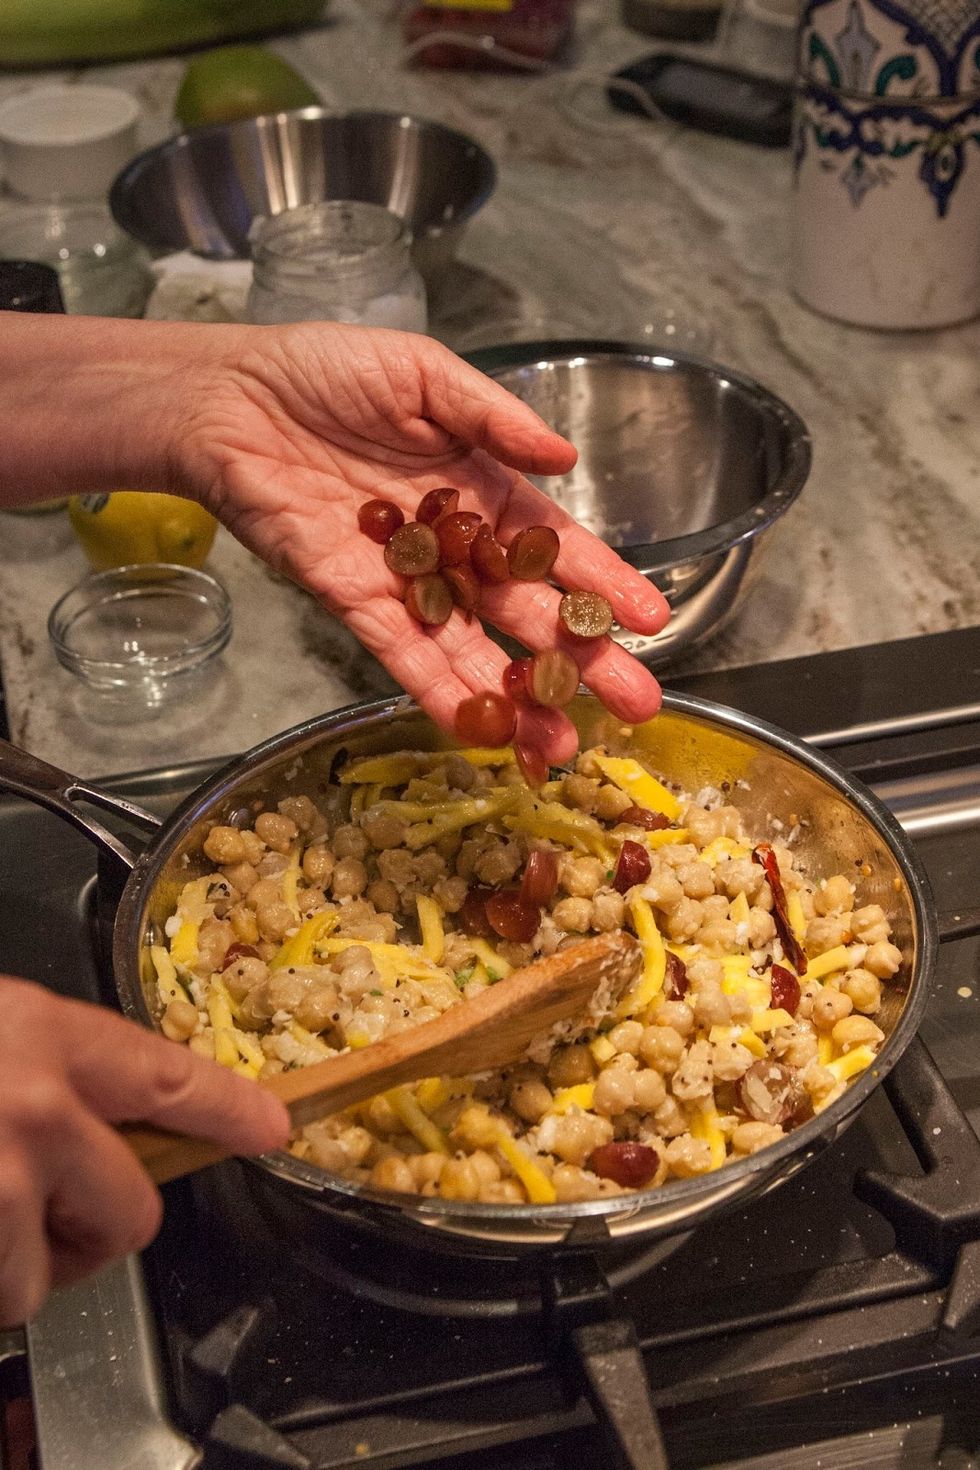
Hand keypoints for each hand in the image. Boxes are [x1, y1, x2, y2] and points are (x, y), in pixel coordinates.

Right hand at [0, 975, 288, 1327]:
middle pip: (134, 1209)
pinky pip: (1, 1296)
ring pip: (52, 1272)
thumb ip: (48, 1064)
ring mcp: (2, 1179)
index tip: (273, 1129)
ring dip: (19, 1264)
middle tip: (42, 1212)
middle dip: (94, 1227)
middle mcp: (37, 1106)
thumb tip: (95, 1107)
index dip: (228, 1110)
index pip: (168, 1077)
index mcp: (43, 1033)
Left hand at [182, 323, 669, 765]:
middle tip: (634, 704)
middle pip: (525, 609)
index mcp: (480, 485)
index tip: (650, 620)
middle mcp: (451, 542)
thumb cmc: (324, 370)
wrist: (229, 397)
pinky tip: (481, 728)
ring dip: (518, 696)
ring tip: (566, 743)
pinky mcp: (352, 600)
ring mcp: (404, 579)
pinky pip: (402, 653)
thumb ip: (493, 419)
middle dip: (579, 657)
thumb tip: (565, 459)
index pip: (554, 544)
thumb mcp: (424, 373)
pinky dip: (437, 691)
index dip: (601, 582)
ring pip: (472, 646)